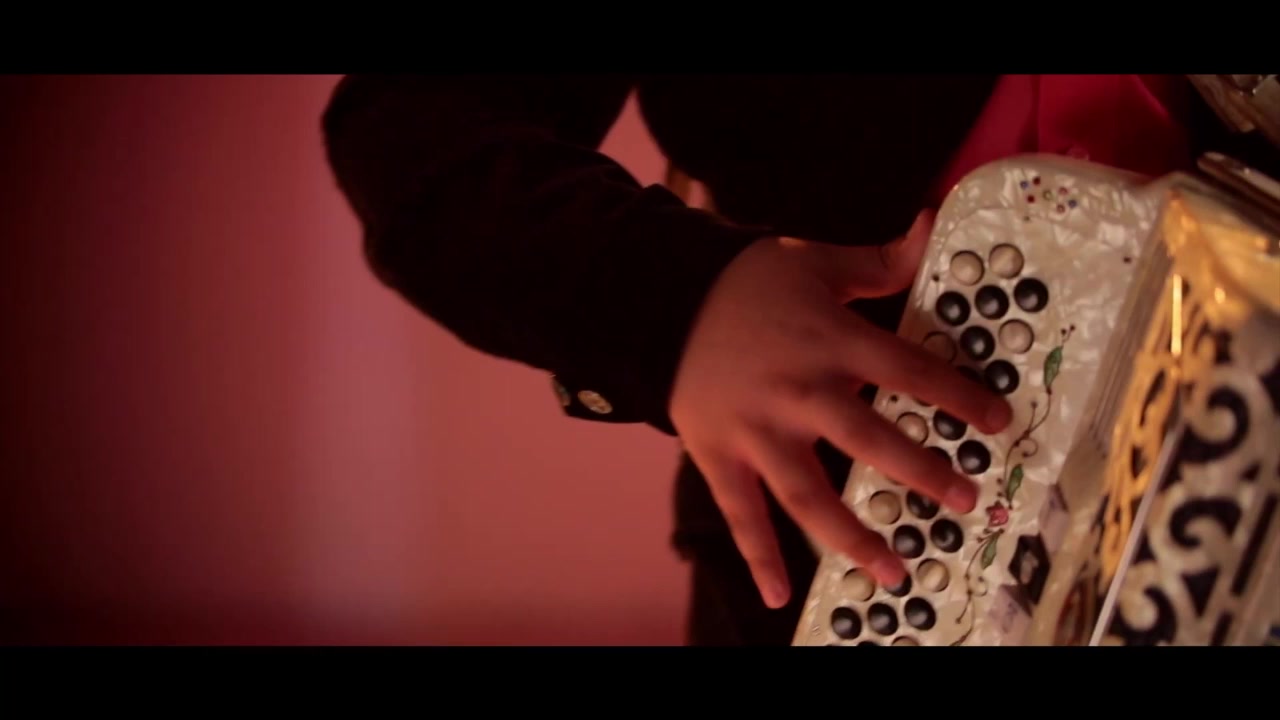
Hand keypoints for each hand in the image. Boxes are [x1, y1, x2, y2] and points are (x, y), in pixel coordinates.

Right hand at [669, 209, 1012, 608]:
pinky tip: (777, 597)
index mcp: (829, 341)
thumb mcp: (812, 261)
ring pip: (810, 495)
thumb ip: (876, 261)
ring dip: (853, 536)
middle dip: (922, 473)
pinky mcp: (719, 456)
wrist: (660, 302)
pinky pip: (741, 514)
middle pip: (870, 441)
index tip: (996, 422)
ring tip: (894, 570)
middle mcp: (798, 392)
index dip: (957, 396)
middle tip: (964, 499)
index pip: (908, 370)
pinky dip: (758, 557)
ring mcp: (756, 432)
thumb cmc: (744, 284)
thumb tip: (930, 225)